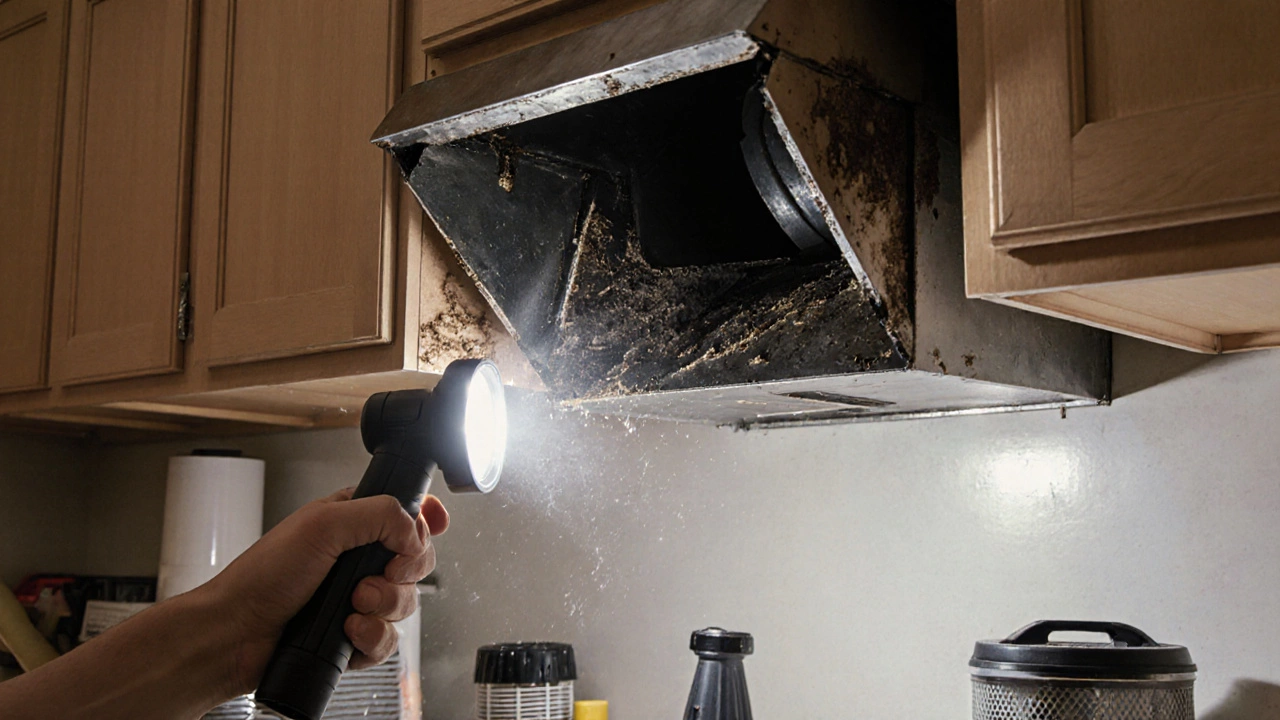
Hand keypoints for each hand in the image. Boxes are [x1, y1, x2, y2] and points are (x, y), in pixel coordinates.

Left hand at [199, 487, 448, 695]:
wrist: (236, 634)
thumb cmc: (264, 576)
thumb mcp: (323, 523)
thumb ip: (380, 514)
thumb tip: (417, 533)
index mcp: (353, 521)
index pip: (409, 514)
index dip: (425, 523)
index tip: (425, 531)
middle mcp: (358, 558)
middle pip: (416, 562)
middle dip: (403, 572)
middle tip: (373, 575)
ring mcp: (358, 597)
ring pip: (406, 603)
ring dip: (383, 607)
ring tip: (350, 606)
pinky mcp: (354, 633)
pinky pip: (389, 639)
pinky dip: (371, 637)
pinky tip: (347, 631)